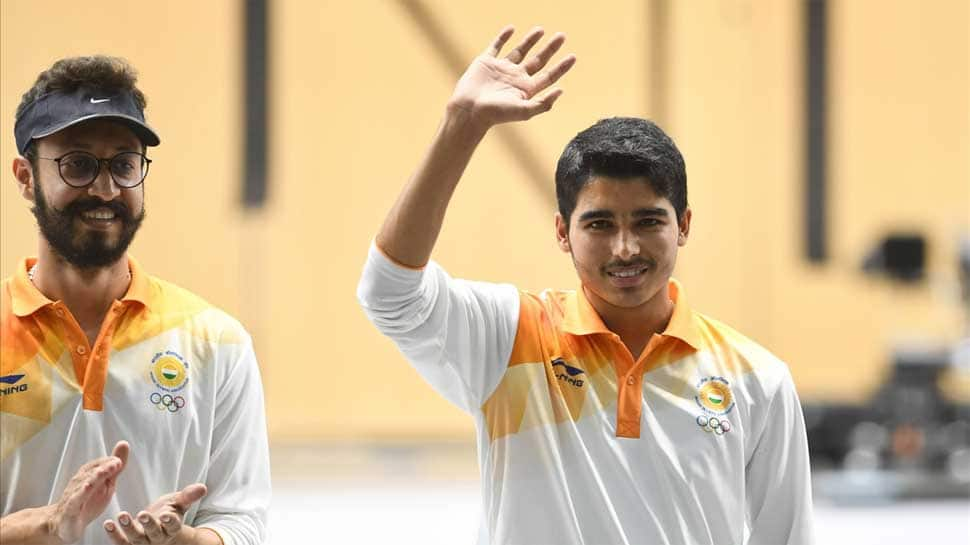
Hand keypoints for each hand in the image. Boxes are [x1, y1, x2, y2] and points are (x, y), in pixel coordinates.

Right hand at [46, 441, 128, 543]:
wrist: (63, 524)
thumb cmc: (87, 501)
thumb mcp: (105, 484)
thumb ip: (115, 467)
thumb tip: (124, 443)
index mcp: (88, 475)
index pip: (98, 465)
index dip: (108, 462)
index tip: (119, 460)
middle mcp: (79, 483)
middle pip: (91, 473)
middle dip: (103, 467)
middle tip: (116, 463)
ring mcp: (73, 496)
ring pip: (82, 485)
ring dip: (93, 478)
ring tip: (102, 473)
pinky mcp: (69, 510)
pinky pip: (74, 502)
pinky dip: (79, 495)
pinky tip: (85, 490)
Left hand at [102, 484, 207, 544]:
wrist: (157, 528)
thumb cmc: (168, 512)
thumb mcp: (178, 503)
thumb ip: (188, 496)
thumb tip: (202, 487)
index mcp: (172, 527)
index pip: (173, 526)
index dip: (170, 521)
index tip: (167, 515)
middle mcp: (158, 538)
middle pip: (154, 533)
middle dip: (148, 524)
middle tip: (142, 514)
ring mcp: (143, 542)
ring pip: (136, 539)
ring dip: (128, 528)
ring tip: (122, 515)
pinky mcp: (129, 544)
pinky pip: (121, 542)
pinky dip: (114, 534)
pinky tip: (108, 524)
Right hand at [448, 26, 575, 128]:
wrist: (470, 110)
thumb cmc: (496, 113)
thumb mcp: (524, 111)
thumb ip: (543, 103)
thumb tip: (561, 90)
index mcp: (526, 89)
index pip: (548, 76)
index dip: (561, 67)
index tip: (573, 57)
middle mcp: (515, 78)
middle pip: (538, 61)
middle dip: (550, 49)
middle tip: (562, 37)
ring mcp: (501, 69)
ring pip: (519, 51)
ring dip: (530, 41)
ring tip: (541, 30)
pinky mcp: (486, 62)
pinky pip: (496, 46)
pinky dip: (503, 37)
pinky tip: (511, 29)